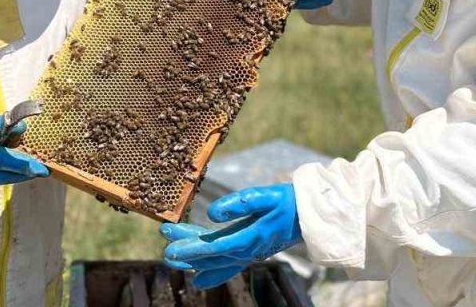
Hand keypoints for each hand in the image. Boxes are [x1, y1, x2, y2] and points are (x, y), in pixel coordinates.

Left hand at [159, 183, 301, 289]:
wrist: (310, 215)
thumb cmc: (288, 202)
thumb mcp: (264, 196)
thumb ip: (238, 204)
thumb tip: (212, 213)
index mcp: (250, 237)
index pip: (215, 246)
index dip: (192, 248)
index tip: (171, 248)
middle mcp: (248, 251)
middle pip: (211, 255)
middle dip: (187, 253)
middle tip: (165, 252)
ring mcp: (249, 254)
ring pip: (216, 260)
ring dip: (194, 259)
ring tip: (171, 258)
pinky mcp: (251, 252)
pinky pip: (227, 265)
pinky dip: (212, 271)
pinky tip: (198, 279)